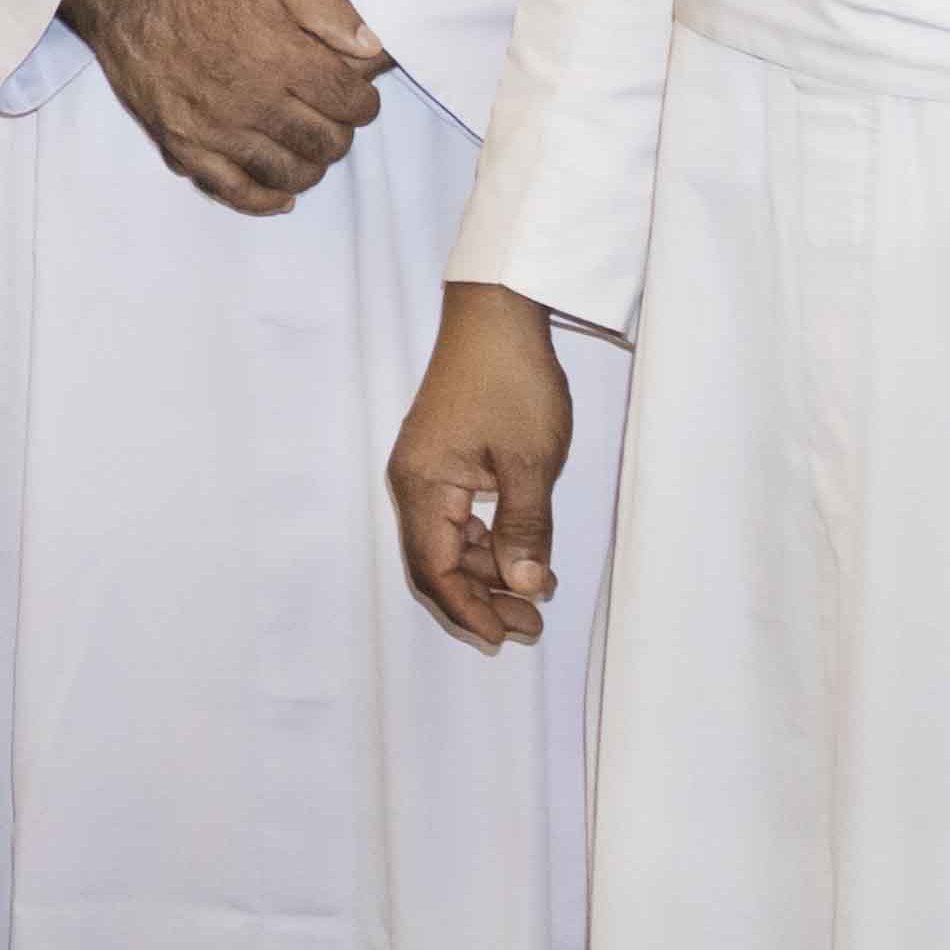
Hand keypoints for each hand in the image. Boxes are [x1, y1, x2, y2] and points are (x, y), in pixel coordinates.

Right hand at [63, 0, 387, 212]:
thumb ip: (328, 9)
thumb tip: (373, 50)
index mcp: (279, 54)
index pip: (350, 101)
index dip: (364, 101)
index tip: (357, 94)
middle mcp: (251, 98)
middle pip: (325, 142)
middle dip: (340, 131)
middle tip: (331, 116)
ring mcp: (215, 128)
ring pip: (288, 172)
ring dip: (310, 164)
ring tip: (305, 144)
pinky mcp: (183, 145)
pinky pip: (233, 191)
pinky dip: (264, 200)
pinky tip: (280, 194)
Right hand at [387, 280, 574, 650]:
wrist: (497, 315)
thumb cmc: (510, 381)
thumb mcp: (529, 461)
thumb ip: (525, 528)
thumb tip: (526, 587)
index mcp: (423, 485)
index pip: (434, 568)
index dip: (468, 608)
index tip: (507, 635)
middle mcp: (414, 482)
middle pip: (435, 561)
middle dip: (479, 599)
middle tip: (531, 625)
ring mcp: (427, 469)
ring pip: (448, 542)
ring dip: (486, 573)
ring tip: (536, 593)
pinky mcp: (445, 457)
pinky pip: (457, 518)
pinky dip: (487, 543)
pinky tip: (521, 552)